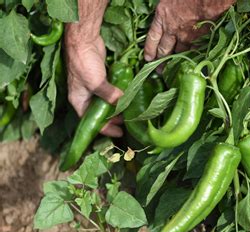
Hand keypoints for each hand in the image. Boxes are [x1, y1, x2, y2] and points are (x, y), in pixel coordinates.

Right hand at [64, 0, 122, 136]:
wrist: (83, 40)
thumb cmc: (84, 63)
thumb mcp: (96, 83)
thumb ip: (109, 95)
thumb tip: (122, 104)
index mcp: (79, 101)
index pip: (91, 122)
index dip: (105, 129)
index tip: (120, 133)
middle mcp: (85, 96)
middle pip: (99, 114)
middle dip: (113, 119)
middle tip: (128, 124)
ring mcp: (93, 87)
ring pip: (106, 103)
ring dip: (117, 108)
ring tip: (130, 114)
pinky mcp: (101, 78)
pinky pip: (111, 91)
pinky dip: (119, 96)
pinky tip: (129, 99)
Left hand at [144, 0, 234, 60]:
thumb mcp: (169, 0)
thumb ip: (167, 10)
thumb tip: (166, 12)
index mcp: (162, 16)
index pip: (152, 36)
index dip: (149, 49)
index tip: (148, 58)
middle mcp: (172, 29)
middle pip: (164, 49)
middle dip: (161, 61)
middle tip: (160, 71)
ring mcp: (186, 36)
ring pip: (179, 52)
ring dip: (176, 61)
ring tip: (174, 69)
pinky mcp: (199, 39)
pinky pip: (193, 50)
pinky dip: (192, 56)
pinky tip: (191, 62)